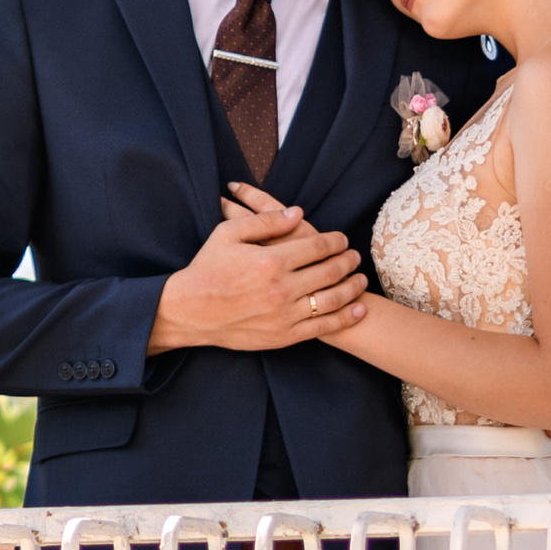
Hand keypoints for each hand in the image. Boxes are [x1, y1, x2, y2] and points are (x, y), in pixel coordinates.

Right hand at [148, 190, 367, 352]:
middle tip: (355, 256)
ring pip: (332, 299)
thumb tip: (297, 213)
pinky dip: (346, 317)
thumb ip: (265, 220)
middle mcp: (281, 288)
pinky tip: (358, 308)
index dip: (335, 241)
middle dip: (348, 261)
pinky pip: (323, 327)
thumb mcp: (228, 233)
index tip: (342, 239)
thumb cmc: (207, 269)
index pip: (317, 247)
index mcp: (270, 261)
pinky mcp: (283, 336)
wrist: (189, 311)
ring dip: (352, 287)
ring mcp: (284, 315)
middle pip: (330, 271)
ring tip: (361, 279)